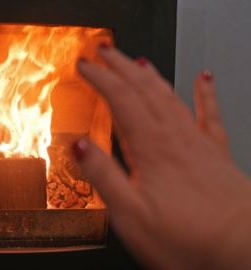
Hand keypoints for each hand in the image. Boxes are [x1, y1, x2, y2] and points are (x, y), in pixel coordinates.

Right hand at [74, 46, 250, 269]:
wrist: (242, 250)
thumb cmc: (188, 239)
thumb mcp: (130, 214)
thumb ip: (103, 176)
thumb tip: (78, 146)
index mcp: (151, 149)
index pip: (120, 100)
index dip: (100, 78)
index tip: (85, 66)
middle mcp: (175, 138)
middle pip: (144, 89)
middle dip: (121, 67)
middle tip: (105, 51)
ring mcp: (198, 143)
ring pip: (171, 95)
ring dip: (151, 74)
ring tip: (137, 60)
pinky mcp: (217, 154)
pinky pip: (210, 113)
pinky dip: (206, 92)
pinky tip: (204, 77)